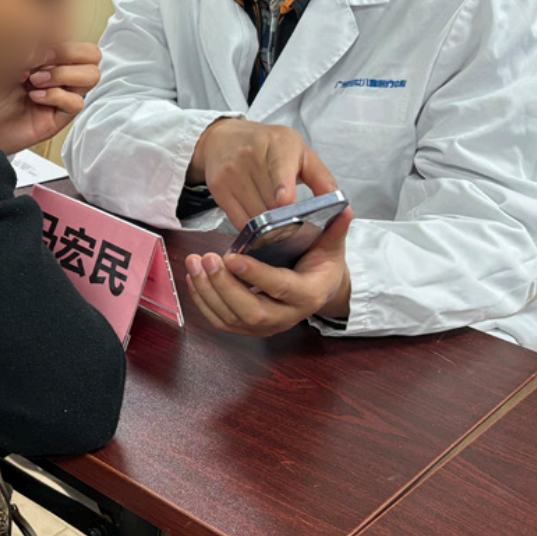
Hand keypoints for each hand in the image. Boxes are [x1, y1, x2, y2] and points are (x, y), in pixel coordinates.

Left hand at [0, 41, 100, 155]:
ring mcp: (60, 94)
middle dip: (67, 54)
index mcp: (50, 52)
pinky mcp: (57, 117)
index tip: (35, 41)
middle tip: (39, 62)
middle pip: (92, 55)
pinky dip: (57, 96)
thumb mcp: (6, 48)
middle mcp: (58, 71)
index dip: (61, 37)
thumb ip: (35, 34)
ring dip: (63, 74)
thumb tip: (61, 14)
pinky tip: (34, 96)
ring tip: (34, 80)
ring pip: (91, 76)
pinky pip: (77, 103)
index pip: (77, 35)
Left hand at [184, 208, 352, 336]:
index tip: (231, 257)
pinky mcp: (248, 327)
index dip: (255, 275)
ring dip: (207, 291)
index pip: (280, 287)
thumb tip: (343, 208)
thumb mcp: (331, 245)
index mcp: (308, 295)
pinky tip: (193, 278)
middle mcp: (286, 317)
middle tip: (205, 258)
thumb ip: (334, 229)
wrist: (319, 290)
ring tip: (194, 262)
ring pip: (230, 318)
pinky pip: (220, 321)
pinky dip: (202, 301)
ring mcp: (266, 326)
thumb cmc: (321, 264)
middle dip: (223, 285)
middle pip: (251, 310)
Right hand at [188, 118, 337, 229]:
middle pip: (270, 199)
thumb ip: (321, 177)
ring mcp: (231, 172)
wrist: (224, 139)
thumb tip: (339, 203)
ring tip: (279, 227)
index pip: (280, 167)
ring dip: (269, 227)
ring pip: (254, 213)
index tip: (286, 201)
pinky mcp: (218, 187)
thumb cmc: (268, 145)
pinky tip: (261, 225)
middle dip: (285, 219)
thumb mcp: (299, 151)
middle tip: (295, 228)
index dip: (283, 186)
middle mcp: (251, 156)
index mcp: (278, 144)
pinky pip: (238, 219)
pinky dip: (252, 228)